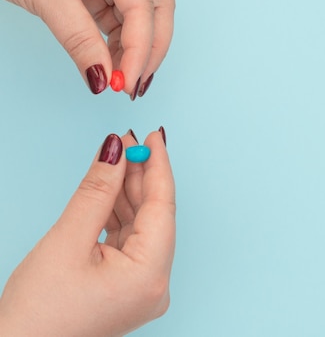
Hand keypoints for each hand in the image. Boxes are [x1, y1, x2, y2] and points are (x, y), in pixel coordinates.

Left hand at [0, 0, 174, 96]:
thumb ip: (80, 40)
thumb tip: (103, 78)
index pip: (143, 7)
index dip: (140, 49)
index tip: (127, 82)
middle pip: (156, 9)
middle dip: (150, 49)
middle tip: (135, 84)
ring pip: (140, 16)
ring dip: (134, 49)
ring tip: (119, 79)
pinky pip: (117, 17)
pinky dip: (116, 42)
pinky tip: (110, 62)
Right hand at [0, 129, 175, 335]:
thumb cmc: (36, 313)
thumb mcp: (68, 240)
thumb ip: (97, 191)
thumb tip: (116, 149)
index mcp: (151, 276)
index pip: (163, 207)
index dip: (159, 167)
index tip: (152, 136)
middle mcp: (155, 285)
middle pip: (154, 217)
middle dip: (141, 177)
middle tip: (128, 142)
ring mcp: (142, 289)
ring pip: (141, 228)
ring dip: (128, 194)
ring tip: (118, 160)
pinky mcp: (126, 289)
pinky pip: (129, 243)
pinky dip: (118, 217)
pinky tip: (110, 193)